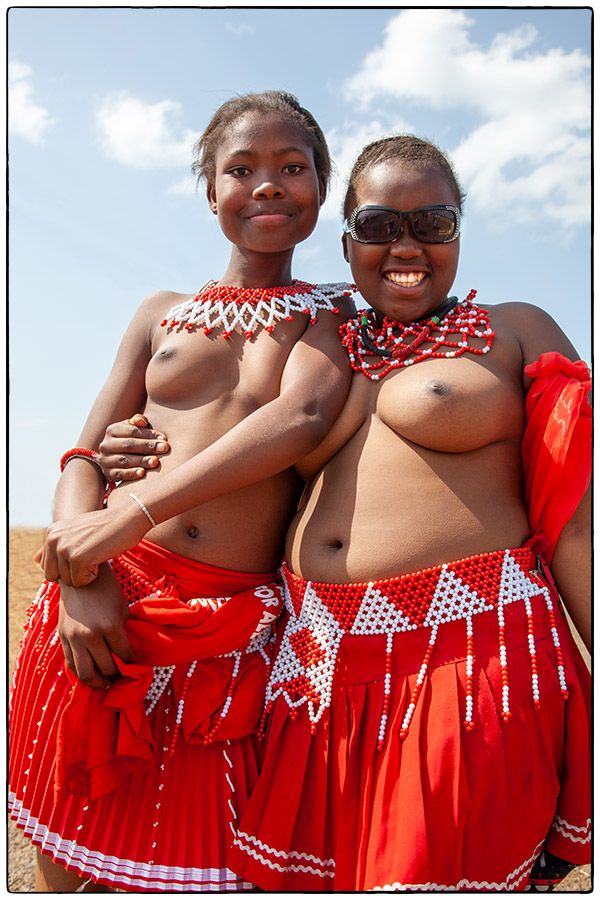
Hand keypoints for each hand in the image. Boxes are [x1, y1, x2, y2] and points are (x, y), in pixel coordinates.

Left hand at [41, 504, 149, 586]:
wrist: (129, 517)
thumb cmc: (106, 526)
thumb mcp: (75, 532)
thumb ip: (54, 546)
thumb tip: (34, 560)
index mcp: (50, 533)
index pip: (48, 567)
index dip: (68, 566)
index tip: (84, 551)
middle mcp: (53, 539)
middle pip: (54, 577)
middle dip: (73, 573)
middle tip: (90, 556)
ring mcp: (64, 549)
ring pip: (68, 581)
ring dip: (85, 574)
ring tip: (96, 555)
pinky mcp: (78, 558)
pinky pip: (81, 582)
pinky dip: (94, 576)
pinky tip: (102, 558)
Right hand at [59, 565, 132, 688]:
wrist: (78, 577)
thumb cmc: (106, 590)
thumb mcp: (122, 608)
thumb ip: (125, 631)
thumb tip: (130, 653)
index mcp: (110, 626)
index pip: (124, 656)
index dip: (132, 664)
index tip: (135, 667)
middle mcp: (90, 635)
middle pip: (106, 669)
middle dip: (116, 675)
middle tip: (122, 677)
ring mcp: (74, 638)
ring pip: (85, 674)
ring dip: (97, 682)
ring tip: (106, 682)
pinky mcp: (62, 639)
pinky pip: (71, 665)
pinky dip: (81, 674)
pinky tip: (91, 673)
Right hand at [98, 413, 169, 482]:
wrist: (114, 459)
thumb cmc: (130, 440)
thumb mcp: (133, 428)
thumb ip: (139, 422)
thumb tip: (141, 421)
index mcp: (113, 430)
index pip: (132, 431)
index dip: (149, 434)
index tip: (164, 438)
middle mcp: (106, 444)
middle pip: (129, 444)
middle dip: (148, 446)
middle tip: (165, 448)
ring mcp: (105, 460)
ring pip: (124, 460)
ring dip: (141, 461)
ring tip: (156, 461)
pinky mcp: (108, 473)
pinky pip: (119, 474)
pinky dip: (131, 474)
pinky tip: (142, 473)